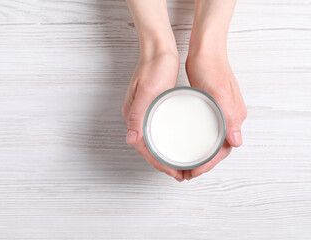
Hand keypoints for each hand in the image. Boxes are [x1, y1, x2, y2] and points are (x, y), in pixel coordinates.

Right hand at [122, 50, 184, 181]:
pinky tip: (177, 143)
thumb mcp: (147, 91)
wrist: (158, 49)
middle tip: (181, 174)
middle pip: (148, 148)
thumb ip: (137, 115)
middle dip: (163, 164)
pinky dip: (166, 142)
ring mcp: (144, 112)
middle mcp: (137, 117)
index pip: (143, 148)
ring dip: (165, 155)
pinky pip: (158, 131)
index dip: (158, 163)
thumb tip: (130, 139)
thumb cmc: (153, 67)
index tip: (173, 173)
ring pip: (154, 141)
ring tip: (181, 165)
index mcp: (133, 115)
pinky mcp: (153, 107)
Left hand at [183, 0, 245, 179]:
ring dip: (201, 155)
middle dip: (204, 164)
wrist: (206, 50)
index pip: (223, 150)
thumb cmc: (212, 67)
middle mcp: (230, 118)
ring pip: (212, 142)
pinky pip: (207, 131)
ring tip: (185, 164)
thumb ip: (229, 117)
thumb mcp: (218, 92)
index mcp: (234, 117)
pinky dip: (199, 142)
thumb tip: (236, 142)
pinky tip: (187, 143)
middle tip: (186, 173)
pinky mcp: (212, 108)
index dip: (208, 164)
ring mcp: (222, 113)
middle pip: (219, 149)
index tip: (193, 172)